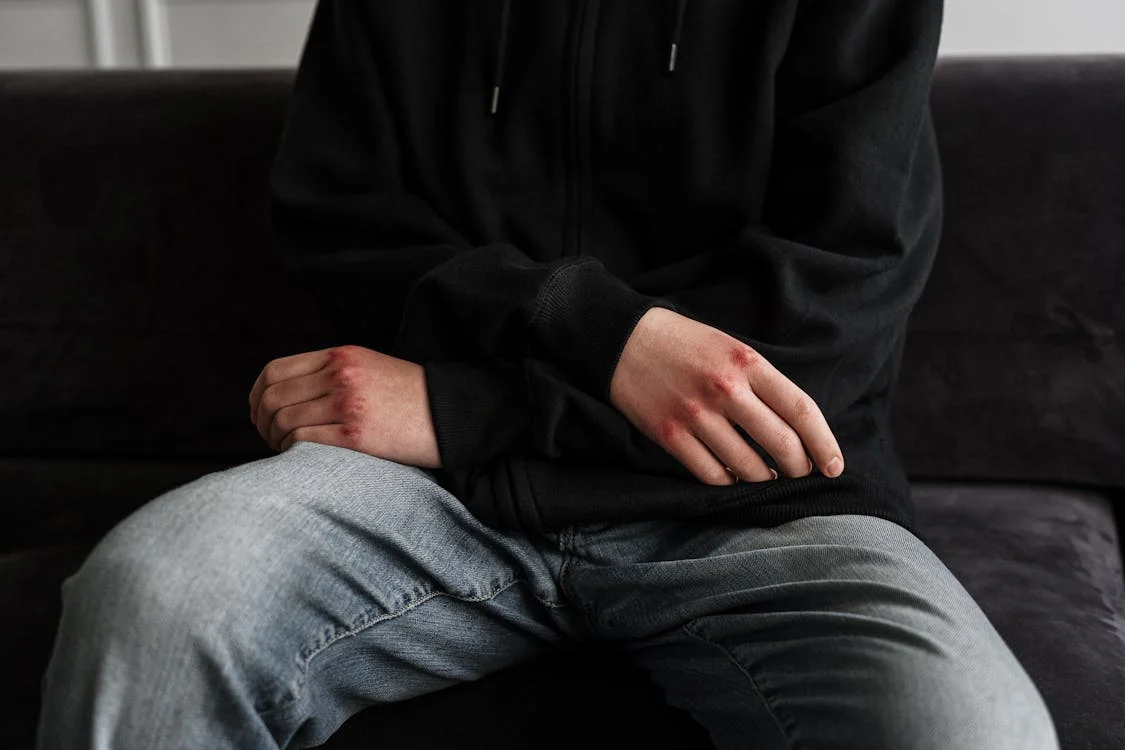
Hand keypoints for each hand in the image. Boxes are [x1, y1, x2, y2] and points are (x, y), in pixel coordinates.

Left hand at [248, 345, 440, 467]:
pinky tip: (299, 458)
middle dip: (261, 422)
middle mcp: (340, 376)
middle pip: (273, 398)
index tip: (259, 413)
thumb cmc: (411, 397)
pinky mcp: (356, 435)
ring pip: (283, 422)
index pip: (275, 371)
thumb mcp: (369, 367)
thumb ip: (331, 373)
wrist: (452, 414)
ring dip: (275, 440)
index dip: (257, 395)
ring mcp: (347, 404)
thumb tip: (289, 395)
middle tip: (269, 438)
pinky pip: (303, 442)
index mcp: (340, 356)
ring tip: (285, 451)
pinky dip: (291, 452)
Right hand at [610, 308, 843, 485]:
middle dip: (799, 467)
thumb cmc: (684, 344)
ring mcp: (696, 414)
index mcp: (747, 363)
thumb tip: (795, 428)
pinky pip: (711, 474)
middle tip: (799, 472)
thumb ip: (762, 382)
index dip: (824, 444)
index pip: (801, 410)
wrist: (622, 340)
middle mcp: (725, 389)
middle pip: (781, 444)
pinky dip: (729, 481)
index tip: (834, 466)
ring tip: (765, 475)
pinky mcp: (670, 435)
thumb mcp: (731, 348)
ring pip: (748, 466)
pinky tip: (733, 475)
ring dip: (764, 478)